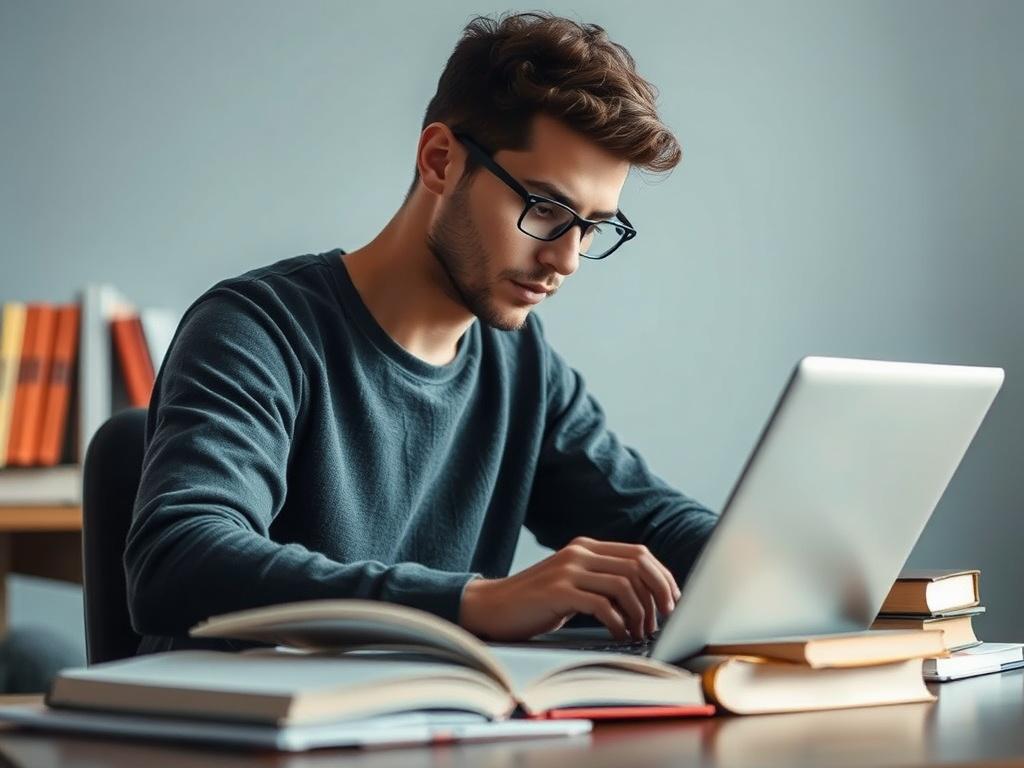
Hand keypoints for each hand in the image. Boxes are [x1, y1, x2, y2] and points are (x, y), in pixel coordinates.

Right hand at [459, 536, 680, 641]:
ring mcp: (568, 569)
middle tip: (666, 617)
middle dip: (659, 592)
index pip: (639, 553)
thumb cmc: (537, 601)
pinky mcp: (559, 591)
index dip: (663, 576)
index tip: (673, 601)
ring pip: (624, 584)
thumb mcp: (573, 583)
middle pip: (638, 564)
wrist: (493, 606)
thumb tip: (646, 597)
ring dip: (640, 613)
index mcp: (586, 547)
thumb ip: (601, 581)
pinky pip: (602, 605)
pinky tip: (620, 635)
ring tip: (640, 632)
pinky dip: (618, 623)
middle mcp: (579, 552)